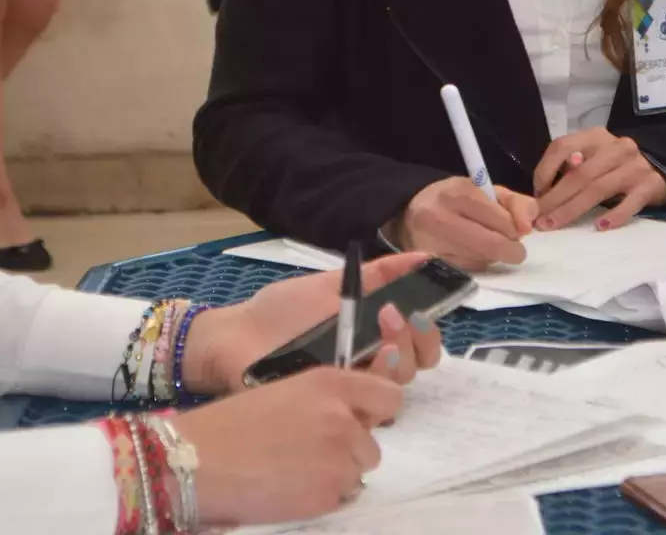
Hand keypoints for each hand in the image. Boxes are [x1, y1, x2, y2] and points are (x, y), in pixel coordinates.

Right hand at [175, 367, 402, 524]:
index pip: (390, 396)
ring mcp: (339, 458)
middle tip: (310, 454)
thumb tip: (351, 420)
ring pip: (357, 473)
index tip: (360, 422)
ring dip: (336, 476)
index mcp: (330, 384)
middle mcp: (343, 418)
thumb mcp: (286, 393)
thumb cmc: (231, 423)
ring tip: (295, 472)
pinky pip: (340, 497)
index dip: (375, 413)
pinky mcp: (329, 494)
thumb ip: (325, 402)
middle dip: (349, 452)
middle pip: (372, 445)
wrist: (198, 461)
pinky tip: (289, 488)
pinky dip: (321, 497)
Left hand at [183, 252, 446, 395]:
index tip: (426, 305)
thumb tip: (422, 258)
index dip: (429, 329)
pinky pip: (369, 404)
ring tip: (383, 326)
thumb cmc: (280, 312)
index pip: (418, 342)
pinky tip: (367, 357)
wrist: (236, 337)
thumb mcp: (329, 284)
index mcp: (372, 336)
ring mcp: (353, 388)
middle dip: (419, 338)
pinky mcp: (335, 408)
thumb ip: (376, 274)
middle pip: (417, 363)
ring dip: (400, 352)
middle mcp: (368, 365)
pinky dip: (376, 378)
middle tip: (396, 314)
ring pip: (399, 383)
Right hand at [392, 177, 537, 271]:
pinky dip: (476, 264)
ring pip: (481, 261)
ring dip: (493, 257)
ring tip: (485, 244)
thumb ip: (516, 203)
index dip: (517, 229)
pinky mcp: (428, 263)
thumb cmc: (455, 200)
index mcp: (458, 192)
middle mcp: (440, 217)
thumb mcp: (486, 191)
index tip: (517, 228)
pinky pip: (467, 271)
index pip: (502, 220)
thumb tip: (528, 227)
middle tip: (512, 247)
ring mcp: (431, 244)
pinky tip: (470, 253)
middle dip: (511, 250)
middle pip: (492, 245)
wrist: (409, 213)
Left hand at [533, 128, 665, 231]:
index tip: (536, 193)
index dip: (545, 170)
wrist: (663, 166)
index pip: (562, 146)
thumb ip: (572, 165)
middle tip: (539, 220)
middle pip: (579, 174)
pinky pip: (630, 203)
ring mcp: (635, 166)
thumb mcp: (594, 156)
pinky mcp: (650, 185)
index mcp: (596, 137)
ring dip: (573, 209)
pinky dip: (614, 215)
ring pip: (598, 188)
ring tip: (555, 225)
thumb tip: (545, 189)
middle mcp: (616, 147)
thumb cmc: (617, 165)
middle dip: (555, 198)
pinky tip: (599, 227)